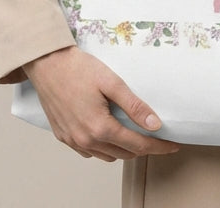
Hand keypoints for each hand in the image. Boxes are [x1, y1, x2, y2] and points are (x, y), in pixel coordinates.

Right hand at [23, 46, 179, 161]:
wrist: (46, 64)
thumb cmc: (78, 68)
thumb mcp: (111, 82)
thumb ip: (134, 105)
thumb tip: (155, 124)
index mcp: (99, 127)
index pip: (137, 145)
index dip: (158, 147)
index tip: (173, 146)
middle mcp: (85, 140)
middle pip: (123, 154)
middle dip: (144, 148)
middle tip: (158, 138)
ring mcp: (72, 140)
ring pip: (106, 156)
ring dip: (124, 149)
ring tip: (136, 134)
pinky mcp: (63, 136)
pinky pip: (89, 152)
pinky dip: (104, 147)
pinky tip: (109, 133)